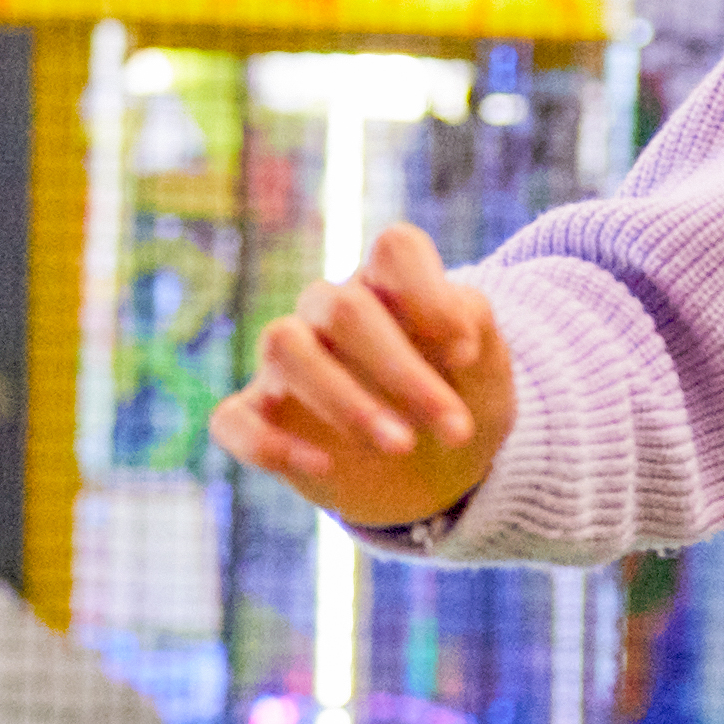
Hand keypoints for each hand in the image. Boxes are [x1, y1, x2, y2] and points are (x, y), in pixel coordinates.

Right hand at [219, 227, 512, 541]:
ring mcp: (288, 364)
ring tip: (400, 446)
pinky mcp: (259, 418)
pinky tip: (324, 467)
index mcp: (390, 285)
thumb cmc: (462, 403)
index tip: (467, 354)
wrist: (440, 476)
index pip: (396, 248)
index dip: (430, 293)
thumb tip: (456, 330)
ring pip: (284, 345)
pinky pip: (234, 419)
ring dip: (344, 399)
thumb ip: (477, 328)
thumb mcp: (489, 371)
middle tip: (454, 429)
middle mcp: (329, 312)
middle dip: (403, 371)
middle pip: (343, 307)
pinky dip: (271, 444)